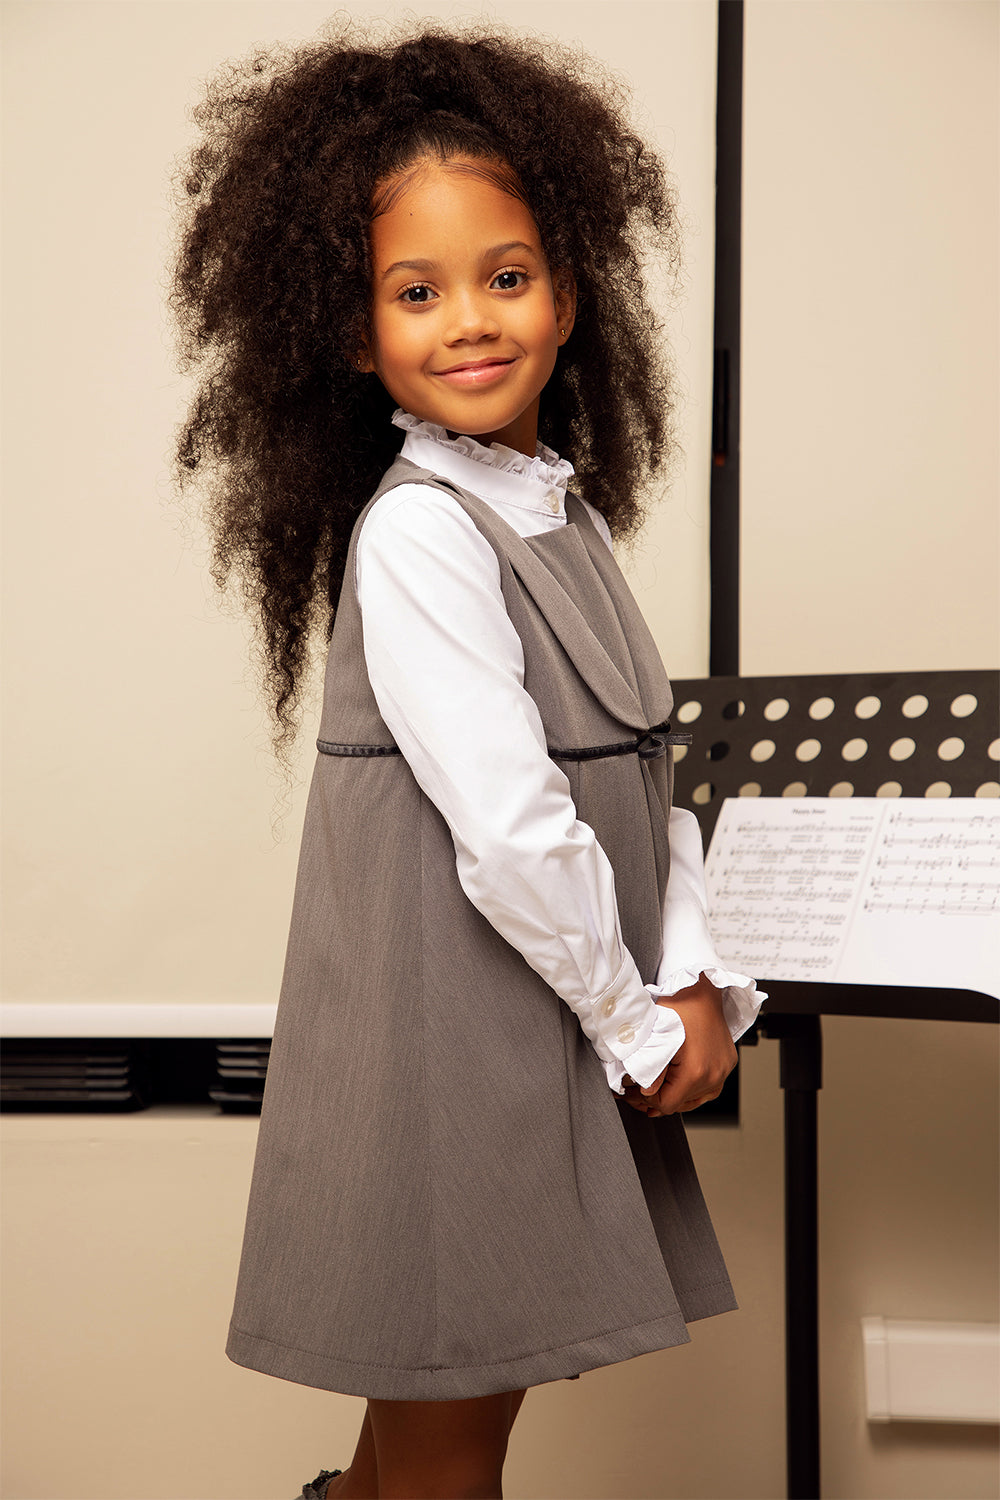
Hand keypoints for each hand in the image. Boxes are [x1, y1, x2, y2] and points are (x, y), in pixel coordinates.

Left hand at [622, 975, 736, 1116]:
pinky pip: (707, 1088)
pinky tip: (676, 1082)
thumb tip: (644, 1092)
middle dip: (657, 1098)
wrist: (702, 987)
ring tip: (654, 1086)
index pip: (666, 1105)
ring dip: (674, 1094)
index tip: (633, 1092)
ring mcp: (723, 1070)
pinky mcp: (727, 1064)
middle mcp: (714, 1074)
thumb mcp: (654, 1036)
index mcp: (696, 1071)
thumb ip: (649, 1069)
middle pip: (680, 1104)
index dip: (645, 1100)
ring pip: (694, 1099)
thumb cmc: (679, 1004)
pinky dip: (691, 1087)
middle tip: (637, 1090)